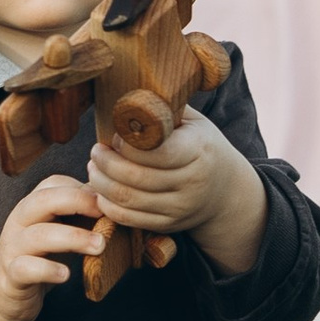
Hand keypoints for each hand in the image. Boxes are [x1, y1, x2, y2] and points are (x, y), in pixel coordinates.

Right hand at [0, 174, 109, 320]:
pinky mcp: (11, 276)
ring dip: (72, 237)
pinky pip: (26, 268)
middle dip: (77, 201)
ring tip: (99, 246)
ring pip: (39, 235)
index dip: (83, 188)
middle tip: (106, 214)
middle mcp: (20, 221)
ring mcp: (13, 248)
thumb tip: (115, 205)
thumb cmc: (38, 258)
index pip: (53, 183)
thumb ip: (77, 217)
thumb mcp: (56, 232)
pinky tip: (65, 275)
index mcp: (32, 206)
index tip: (109, 200)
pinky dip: (46, 269)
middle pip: (43, 200)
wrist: (2, 294)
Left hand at [86, 110, 266, 279]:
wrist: (225, 190)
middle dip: (106, 163)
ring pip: (128, 199)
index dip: (127, 144)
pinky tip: (101, 190)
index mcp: (199, 150)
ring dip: (101, 183)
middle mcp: (192, 182)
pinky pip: (129, 218)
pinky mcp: (168, 225)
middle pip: (136, 177)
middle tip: (95, 151)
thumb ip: (163, 109)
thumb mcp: (192, 121)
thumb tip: (126, 95)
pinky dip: (108, 205)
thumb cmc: (200, 146)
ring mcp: (180, 208)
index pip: (156, 151)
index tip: (114, 135)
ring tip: (94, 167)